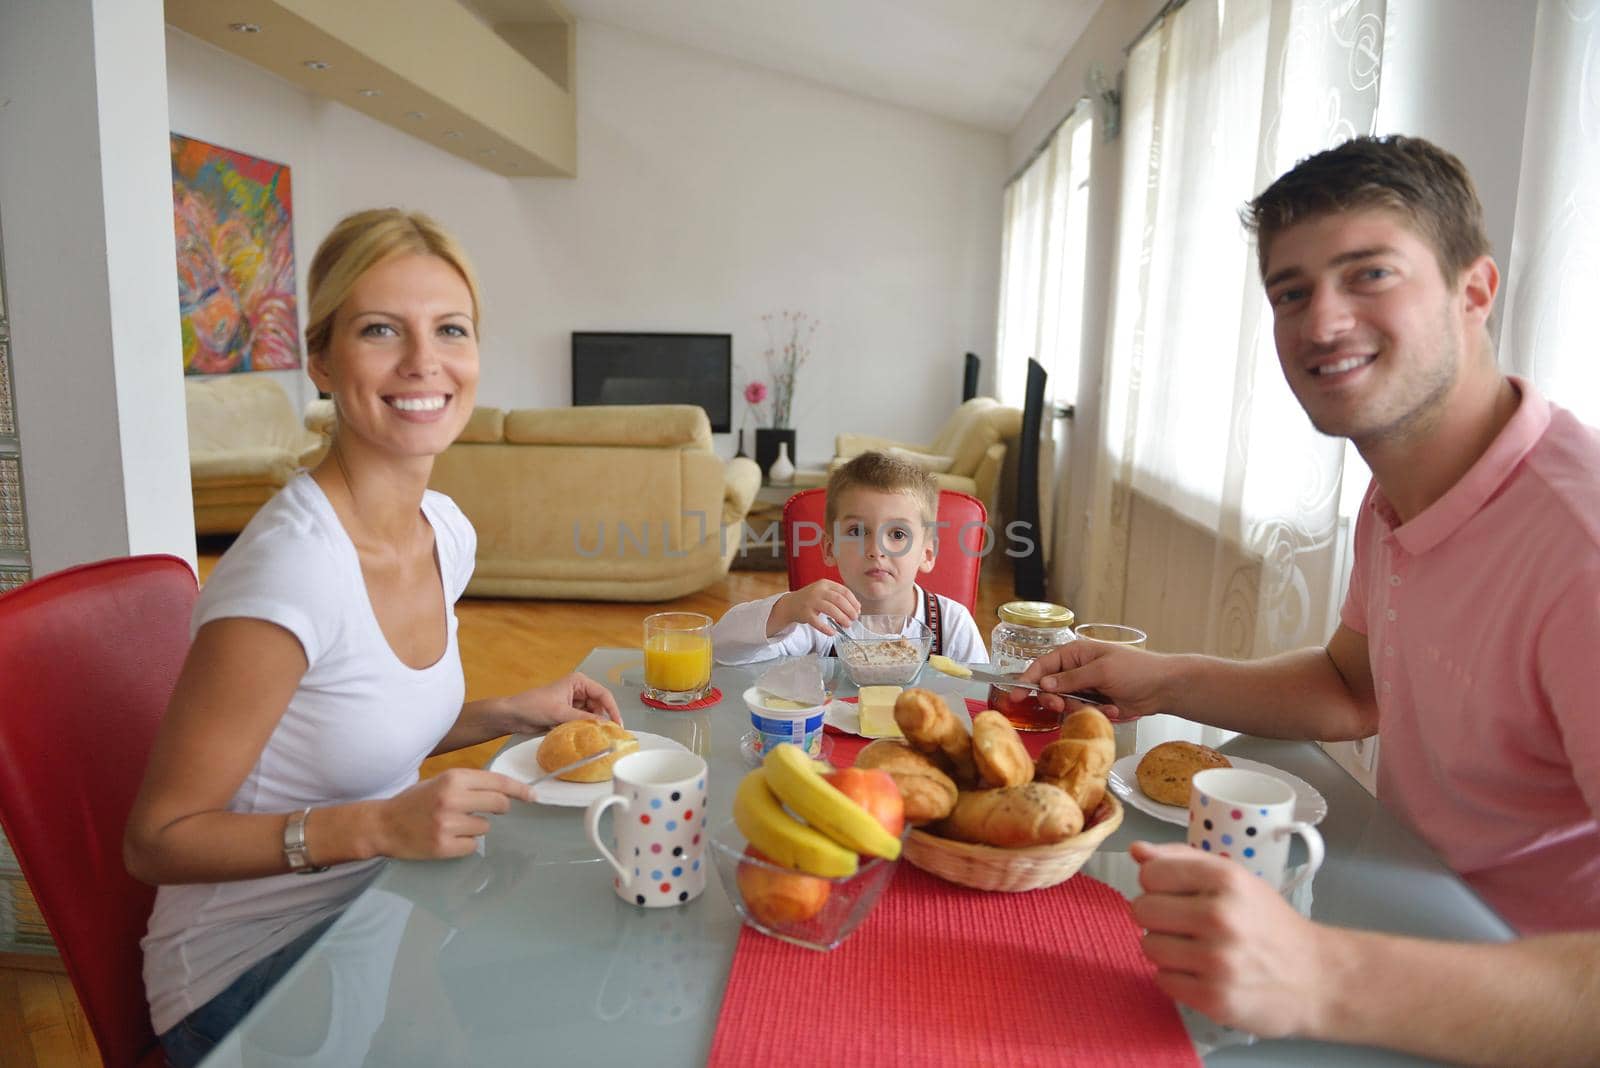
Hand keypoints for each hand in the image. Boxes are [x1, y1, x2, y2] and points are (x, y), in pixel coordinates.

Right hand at [378, 768, 531, 859]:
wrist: (382, 824)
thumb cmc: (414, 801)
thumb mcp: (440, 782)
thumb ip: (469, 784)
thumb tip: (505, 790)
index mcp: (453, 778)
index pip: (497, 781)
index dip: (519, 790)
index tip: (533, 796)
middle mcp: (452, 799)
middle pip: (499, 804)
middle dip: (500, 808)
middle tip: (490, 811)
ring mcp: (447, 824)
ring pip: (485, 827)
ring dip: (475, 827)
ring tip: (453, 824)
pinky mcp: (443, 846)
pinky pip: (472, 846)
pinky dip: (464, 844)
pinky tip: (447, 838)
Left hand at [507, 672, 622, 728]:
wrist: (514, 715)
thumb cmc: (532, 705)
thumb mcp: (560, 712)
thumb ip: (583, 718)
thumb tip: (603, 724)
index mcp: (579, 682)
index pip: (603, 695)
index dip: (613, 709)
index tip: (617, 724)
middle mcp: (579, 691)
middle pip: (600, 706)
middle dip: (603, 719)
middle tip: (609, 735)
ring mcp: (574, 703)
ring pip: (592, 715)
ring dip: (593, 725)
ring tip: (597, 737)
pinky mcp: (568, 714)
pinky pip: (583, 721)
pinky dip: (585, 729)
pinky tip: (587, 737)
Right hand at [771, 580, 860, 636]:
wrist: (791, 604)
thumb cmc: (812, 599)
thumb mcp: (824, 592)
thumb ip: (838, 598)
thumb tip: (855, 609)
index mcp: (825, 584)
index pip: (844, 591)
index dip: (853, 602)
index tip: (858, 610)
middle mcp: (818, 591)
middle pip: (839, 600)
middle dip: (850, 610)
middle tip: (854, 618)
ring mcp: (811, 602)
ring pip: (830, 609)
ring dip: (842, 618)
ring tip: (847, 625)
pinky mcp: (805, 613)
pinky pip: (817, 622)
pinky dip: (826, 628)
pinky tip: (832, 632)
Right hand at [1019, 639, 1165, 720]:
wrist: (1163, 688)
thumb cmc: (1135, 670)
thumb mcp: (1102, 671)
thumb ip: (1071, 679)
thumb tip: (1043, 684)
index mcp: (1074, 654)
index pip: (1042, 665)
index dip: (1027, 680)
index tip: (1016, 696)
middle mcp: (1075, 670)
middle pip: (1048, 688)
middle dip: (1055, 699)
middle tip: (1062, 705)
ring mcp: (1084, 688)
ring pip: (1064, 704)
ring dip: (1080, 708)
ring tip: (1102, 706)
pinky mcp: (1094, 704)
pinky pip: (1080, 713)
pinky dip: (1095, 713)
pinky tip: (1113, 708)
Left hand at [1129, 841, 1332, 1037]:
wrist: (1317, 978)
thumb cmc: (1268, 923)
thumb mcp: (1234, 879)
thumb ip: (1181, 859)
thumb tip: (1136, 850)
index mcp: (1225, 879)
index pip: (1150, 873)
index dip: (1157, 884)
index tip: (1177, 894)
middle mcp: (1220, 916)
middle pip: (1142, 909)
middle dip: (1158, 917)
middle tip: (1185, 925)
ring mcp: (1217, 961)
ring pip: (1148, 946)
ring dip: (1165, 949)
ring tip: (1195, 950)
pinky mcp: (1214, 999)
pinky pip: (1162, 980)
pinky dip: (1176, 978)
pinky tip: (1202, 974)